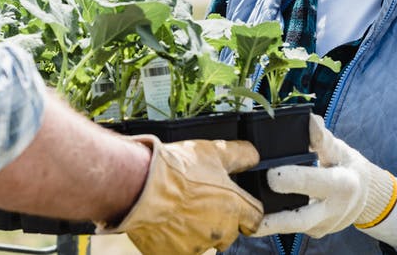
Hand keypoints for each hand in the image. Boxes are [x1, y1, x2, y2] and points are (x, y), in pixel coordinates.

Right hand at [97, 136, 263, 253]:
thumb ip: (241, 155)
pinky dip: (173, 238)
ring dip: (195, 229)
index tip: (239, 206)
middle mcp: (219, 231)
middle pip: (229, 232)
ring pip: (203, 241)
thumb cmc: (176, 170)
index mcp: (233, 208)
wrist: (141, 186)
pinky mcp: (172, 254)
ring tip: (178, 208)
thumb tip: (254, 156)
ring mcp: (195, 246)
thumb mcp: (214, 151)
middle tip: (200, 202)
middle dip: (219, 220)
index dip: (247, 211)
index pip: (255, 219)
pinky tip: (165, 219)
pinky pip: (178, 248)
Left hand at [253, 116, 396, 237]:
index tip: (271, 174)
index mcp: (342, 184)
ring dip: (267, 225)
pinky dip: (273, 222)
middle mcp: (333, 210)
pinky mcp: (314, 233)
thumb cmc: (346, 166)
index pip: (314, 182)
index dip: (292, 179)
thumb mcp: (340, 149)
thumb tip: (309, 120)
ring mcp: (324, 225)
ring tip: (243, 220)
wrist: (364, 196)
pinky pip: (292, 229)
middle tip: (250, 207)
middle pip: (300, 219)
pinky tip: (253, 215)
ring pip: (291, 229)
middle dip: (274, 217)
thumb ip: (323, 138)